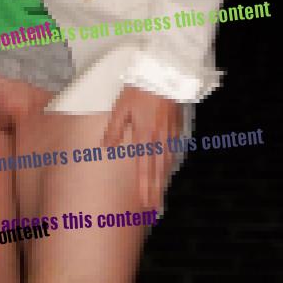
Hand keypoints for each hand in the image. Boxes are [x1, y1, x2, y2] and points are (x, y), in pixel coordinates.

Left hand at [102, 86, 182, 208]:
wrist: (164, 73)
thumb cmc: (139, 88)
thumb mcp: (121, 106)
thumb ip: (114, 129)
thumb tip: (107, 148)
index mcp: (144, 135)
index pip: (144, 168)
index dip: (144, 188)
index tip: (144, 204)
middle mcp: (159, 138)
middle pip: (158, 170)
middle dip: (155, 191)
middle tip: (154, 208)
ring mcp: (170, 133)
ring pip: (167, 162)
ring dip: (163, 180)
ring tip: (160, 194)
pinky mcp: (176, 125)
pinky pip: (173, 149)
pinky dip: (170, 162)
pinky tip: (168, 168)